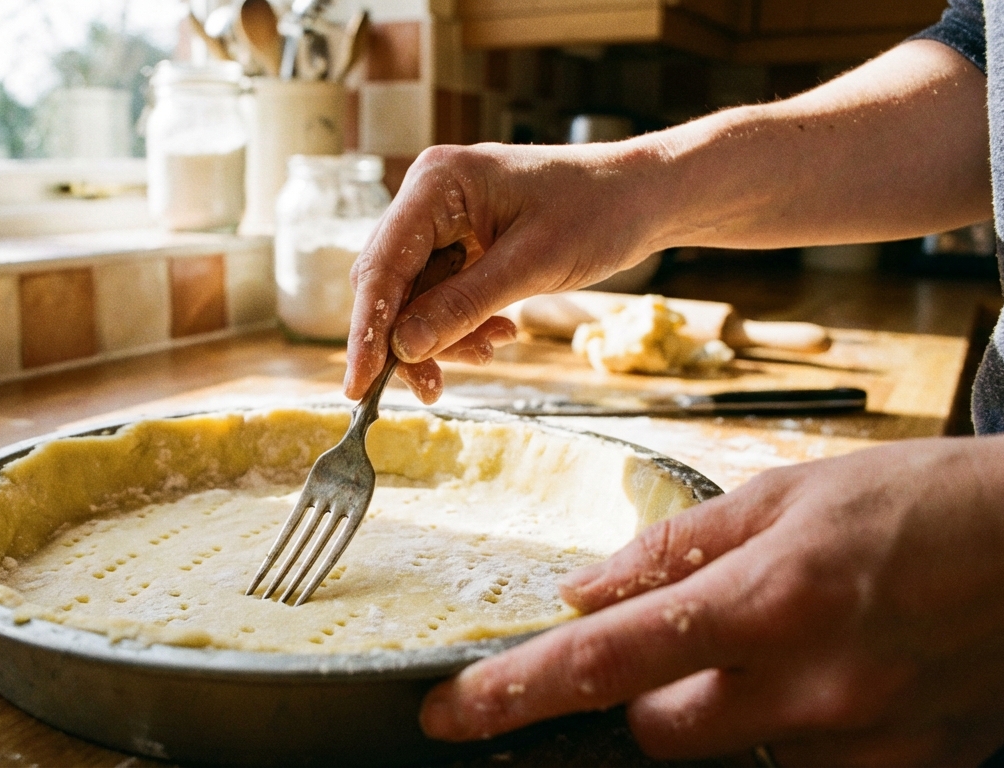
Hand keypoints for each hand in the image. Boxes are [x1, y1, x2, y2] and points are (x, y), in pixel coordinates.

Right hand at [344, 142, 668, 402]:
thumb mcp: (531, 265)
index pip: (382, 266)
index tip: (358, 385)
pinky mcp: (463, 240)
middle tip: (431, 388)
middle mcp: (429, 197)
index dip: (366, 330)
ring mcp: (444, 218)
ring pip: (415, 295)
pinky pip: (443, 293)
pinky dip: (463, 322)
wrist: (645, 196)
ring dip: (442, 334)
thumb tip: (403, 347)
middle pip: (390, 283)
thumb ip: (462, 305)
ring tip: (490, 351)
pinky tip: (497, 334)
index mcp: (436, 184)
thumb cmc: (597, 212)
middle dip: (408, 339)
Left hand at [419, 431, 1003, 764]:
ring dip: (717, 711)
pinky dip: (783, 734)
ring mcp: (862, 745)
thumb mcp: (789, 493)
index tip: (448, 715)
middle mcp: (811, 685)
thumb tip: (583, 592)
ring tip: (780, 647)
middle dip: (640, 692)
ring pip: (724, 757)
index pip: (606, 662)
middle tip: (679, 638)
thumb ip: (674, 548)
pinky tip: (826, 680)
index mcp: (771, 596)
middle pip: (655, 730)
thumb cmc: (928, 502)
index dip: (512, 694)